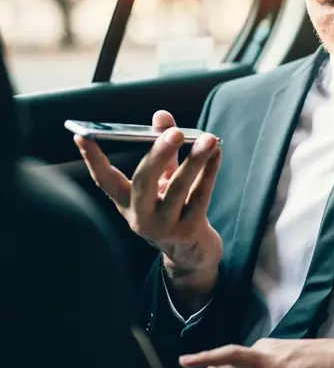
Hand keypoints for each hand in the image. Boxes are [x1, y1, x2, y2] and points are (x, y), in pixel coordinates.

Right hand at [75, 110, 222, 289]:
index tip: (82, 135)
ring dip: (195, 161)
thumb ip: (162, 148)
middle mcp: (140, 216)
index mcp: (126, 202)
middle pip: (144, 182)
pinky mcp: (188, 231)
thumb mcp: (164, 179)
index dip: (92, 159)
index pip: (104, 179)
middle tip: (176, 132)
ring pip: (179, 189)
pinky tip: (217, 152)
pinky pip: (201, 196)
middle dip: (159, 154)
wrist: (192, 253)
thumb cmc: (174, 207)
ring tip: (209, 138)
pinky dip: (210, 172)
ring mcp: (164, 226)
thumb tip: (161, 114)